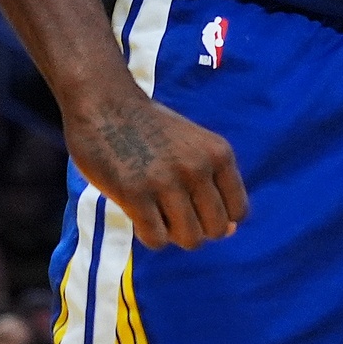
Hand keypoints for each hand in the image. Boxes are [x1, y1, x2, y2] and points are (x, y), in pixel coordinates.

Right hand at [63, 86, 247, 251]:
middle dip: (197, 228)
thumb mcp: (193, 145)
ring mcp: (167, 181)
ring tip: (157, 214)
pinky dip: (148, 235)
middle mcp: (199, 167)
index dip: (218, 216)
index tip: (197, 208)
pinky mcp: (135, 194)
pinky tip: (139, 215)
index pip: (239, 210)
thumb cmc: (149, 126)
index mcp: (219, 153)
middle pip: (217, 230)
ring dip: (173, 234)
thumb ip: (213, 183)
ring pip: (190, 239)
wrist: (103, 103)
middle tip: (173, 212)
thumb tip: (231, 231)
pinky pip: (156, 240)